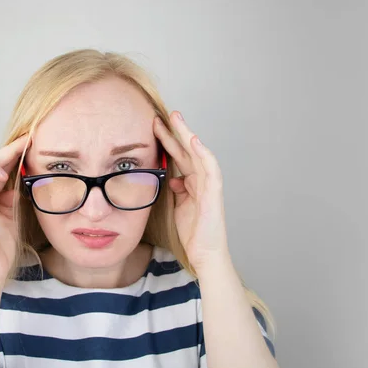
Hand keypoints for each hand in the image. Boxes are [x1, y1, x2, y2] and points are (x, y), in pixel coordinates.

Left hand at [153, 111, 229, 271]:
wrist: (205, 253)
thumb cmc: (194, 231)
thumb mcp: (180, 205)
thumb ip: (177, 189)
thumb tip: (172, 177)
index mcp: (192, 182)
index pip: (178, 156)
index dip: (167, 141)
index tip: (153, 127)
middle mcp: (201, 180)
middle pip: (187, 150)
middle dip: (175, 132)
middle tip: (163, 114)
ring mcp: (209, 185)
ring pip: (199, 153)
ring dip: (188, 135)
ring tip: (177, 119)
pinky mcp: (214, 193)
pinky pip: (210, 169)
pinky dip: (203, 154)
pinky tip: (194, 141)